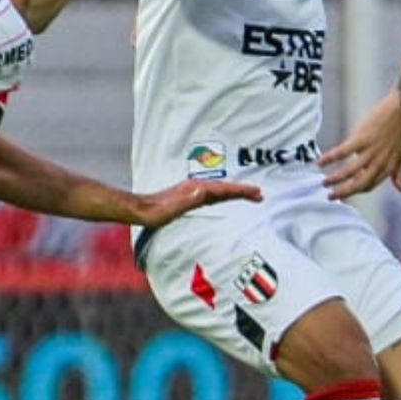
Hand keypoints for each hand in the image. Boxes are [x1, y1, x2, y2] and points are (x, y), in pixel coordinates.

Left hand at [132, 180, 262, 227]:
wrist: (140, 211)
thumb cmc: (155, 212)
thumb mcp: (172, 208)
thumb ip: (187, 200)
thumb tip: (202, 191)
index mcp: (196, 189)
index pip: (224, 189)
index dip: (241, 191)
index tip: (256, 192)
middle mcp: (196, 187)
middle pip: (225, 188)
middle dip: (243, 190)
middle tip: (260, 194)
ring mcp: (192, 191)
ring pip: (220, 190)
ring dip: (235, 192)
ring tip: (249, 195)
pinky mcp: (189, 196)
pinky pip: (213, 195)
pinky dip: (224, 195)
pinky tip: (224, 198)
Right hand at [320, 94, 400, 198]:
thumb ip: (399, 175)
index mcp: (387, 168)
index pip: (369, 186)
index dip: (357, 190)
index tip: (346, 192)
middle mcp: (378, 163)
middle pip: (358, 184)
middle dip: (343, 192)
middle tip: (331, 197)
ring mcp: (369, 151)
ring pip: (349, 171)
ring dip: (335, 179)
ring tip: (324, 183)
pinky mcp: (361, 138)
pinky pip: (342, 152)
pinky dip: (330, 158)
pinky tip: (320, 162)